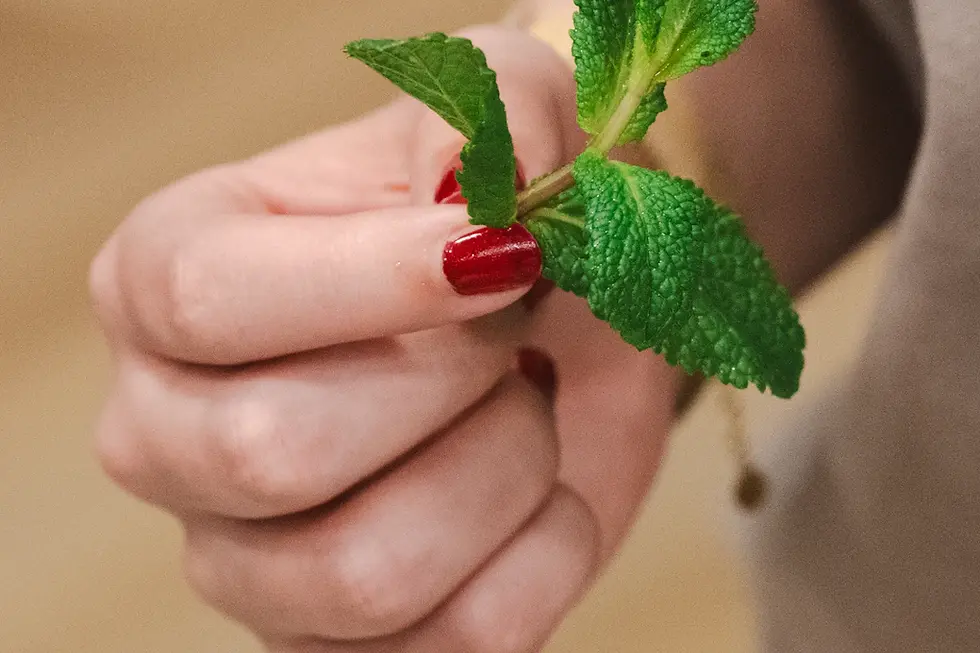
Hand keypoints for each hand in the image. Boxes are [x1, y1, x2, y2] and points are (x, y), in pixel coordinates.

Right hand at [91, 26, 679, 651]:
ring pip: (366, 572)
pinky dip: (544, 550)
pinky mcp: (342, 644)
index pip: (208, 301)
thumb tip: (478, 191)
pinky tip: (539, 488)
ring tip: (520, 404)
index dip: (379, 282)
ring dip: (504, 468)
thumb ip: (481, 119)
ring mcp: (247, 561)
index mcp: (166, 279)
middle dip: (451, 381)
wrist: (552, 318)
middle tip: (511, 330)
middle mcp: (171, 431)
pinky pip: (459, 641)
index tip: (507, 253)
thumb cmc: (495, 214)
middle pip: (271, 451)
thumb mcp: (495, 115)